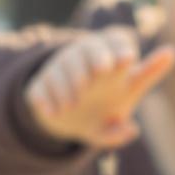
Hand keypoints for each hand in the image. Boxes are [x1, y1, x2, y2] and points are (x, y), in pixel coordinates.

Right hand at [23, 27, 174, 148]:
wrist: (69, 119)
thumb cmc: (104, 110)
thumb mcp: (116, 119)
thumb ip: (123, 128)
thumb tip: (132, 131)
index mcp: (112, 65)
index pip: (118, 44)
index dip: (122, 49)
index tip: (127, 58)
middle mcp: (86, 59)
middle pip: (92, 47)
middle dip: (98, 55)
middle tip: (103, 68)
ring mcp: (62, 68)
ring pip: (64, 63)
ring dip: (69, 81)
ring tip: (72, 105)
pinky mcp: (42, 83)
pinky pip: (41, 84)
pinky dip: (46, 96)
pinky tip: (54, 113)